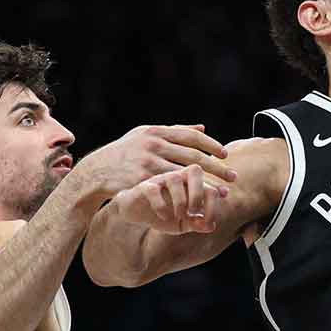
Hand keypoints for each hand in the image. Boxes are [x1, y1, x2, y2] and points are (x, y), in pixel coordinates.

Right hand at [73, 124, 236, 200]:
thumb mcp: (144, 135)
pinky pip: (172, 189)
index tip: (225, 155)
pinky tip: (200, 202)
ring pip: (186, 175)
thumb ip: (174, 131)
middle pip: (193, 156)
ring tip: (223, 193)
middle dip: (217, 168)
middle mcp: (154, 145)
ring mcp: (148, 162)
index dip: (211, 146)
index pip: (192, 137)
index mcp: (156, 131)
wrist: (96, 172)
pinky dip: (188, 196)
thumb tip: (202, 127)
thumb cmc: (124, 152)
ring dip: (207, 185)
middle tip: (234, 177)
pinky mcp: (144, 180)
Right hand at [110, 164, 228, 234]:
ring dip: (181, 200)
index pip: (209, 184)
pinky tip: (164, 217)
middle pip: (195, 169)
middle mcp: (176, 175)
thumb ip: (196, 223)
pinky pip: (154, 190)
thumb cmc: (161, 212)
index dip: (213, 203)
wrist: (133, 209)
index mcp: (190, 181)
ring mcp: (159, 178)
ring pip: (175, 178)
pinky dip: (161, 205)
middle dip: (199, 193)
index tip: (210, 222)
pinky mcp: (143, 186)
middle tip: (195, 213)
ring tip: (180, 216)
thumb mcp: (181, 222)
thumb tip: (211, 227)